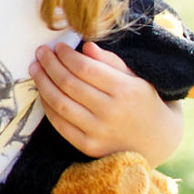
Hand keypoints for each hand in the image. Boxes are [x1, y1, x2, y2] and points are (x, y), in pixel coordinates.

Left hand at [31, 40, 182, 162]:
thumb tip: (86, 47)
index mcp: (126, 91)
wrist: (158, 141)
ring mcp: (99, 132)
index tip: (57, 46)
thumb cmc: (144, 102)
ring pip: (60, 104)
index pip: (85, 68)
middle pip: (69, 84)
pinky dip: (47, 106)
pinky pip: (60, 125)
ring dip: (43, 83)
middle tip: (40, 53)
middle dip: (50, 65)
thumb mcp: (136, 78)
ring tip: (35, 69)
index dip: (66, 55)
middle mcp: (112, 112)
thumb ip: (111, 62)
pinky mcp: (89, 147)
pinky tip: (43, 92)